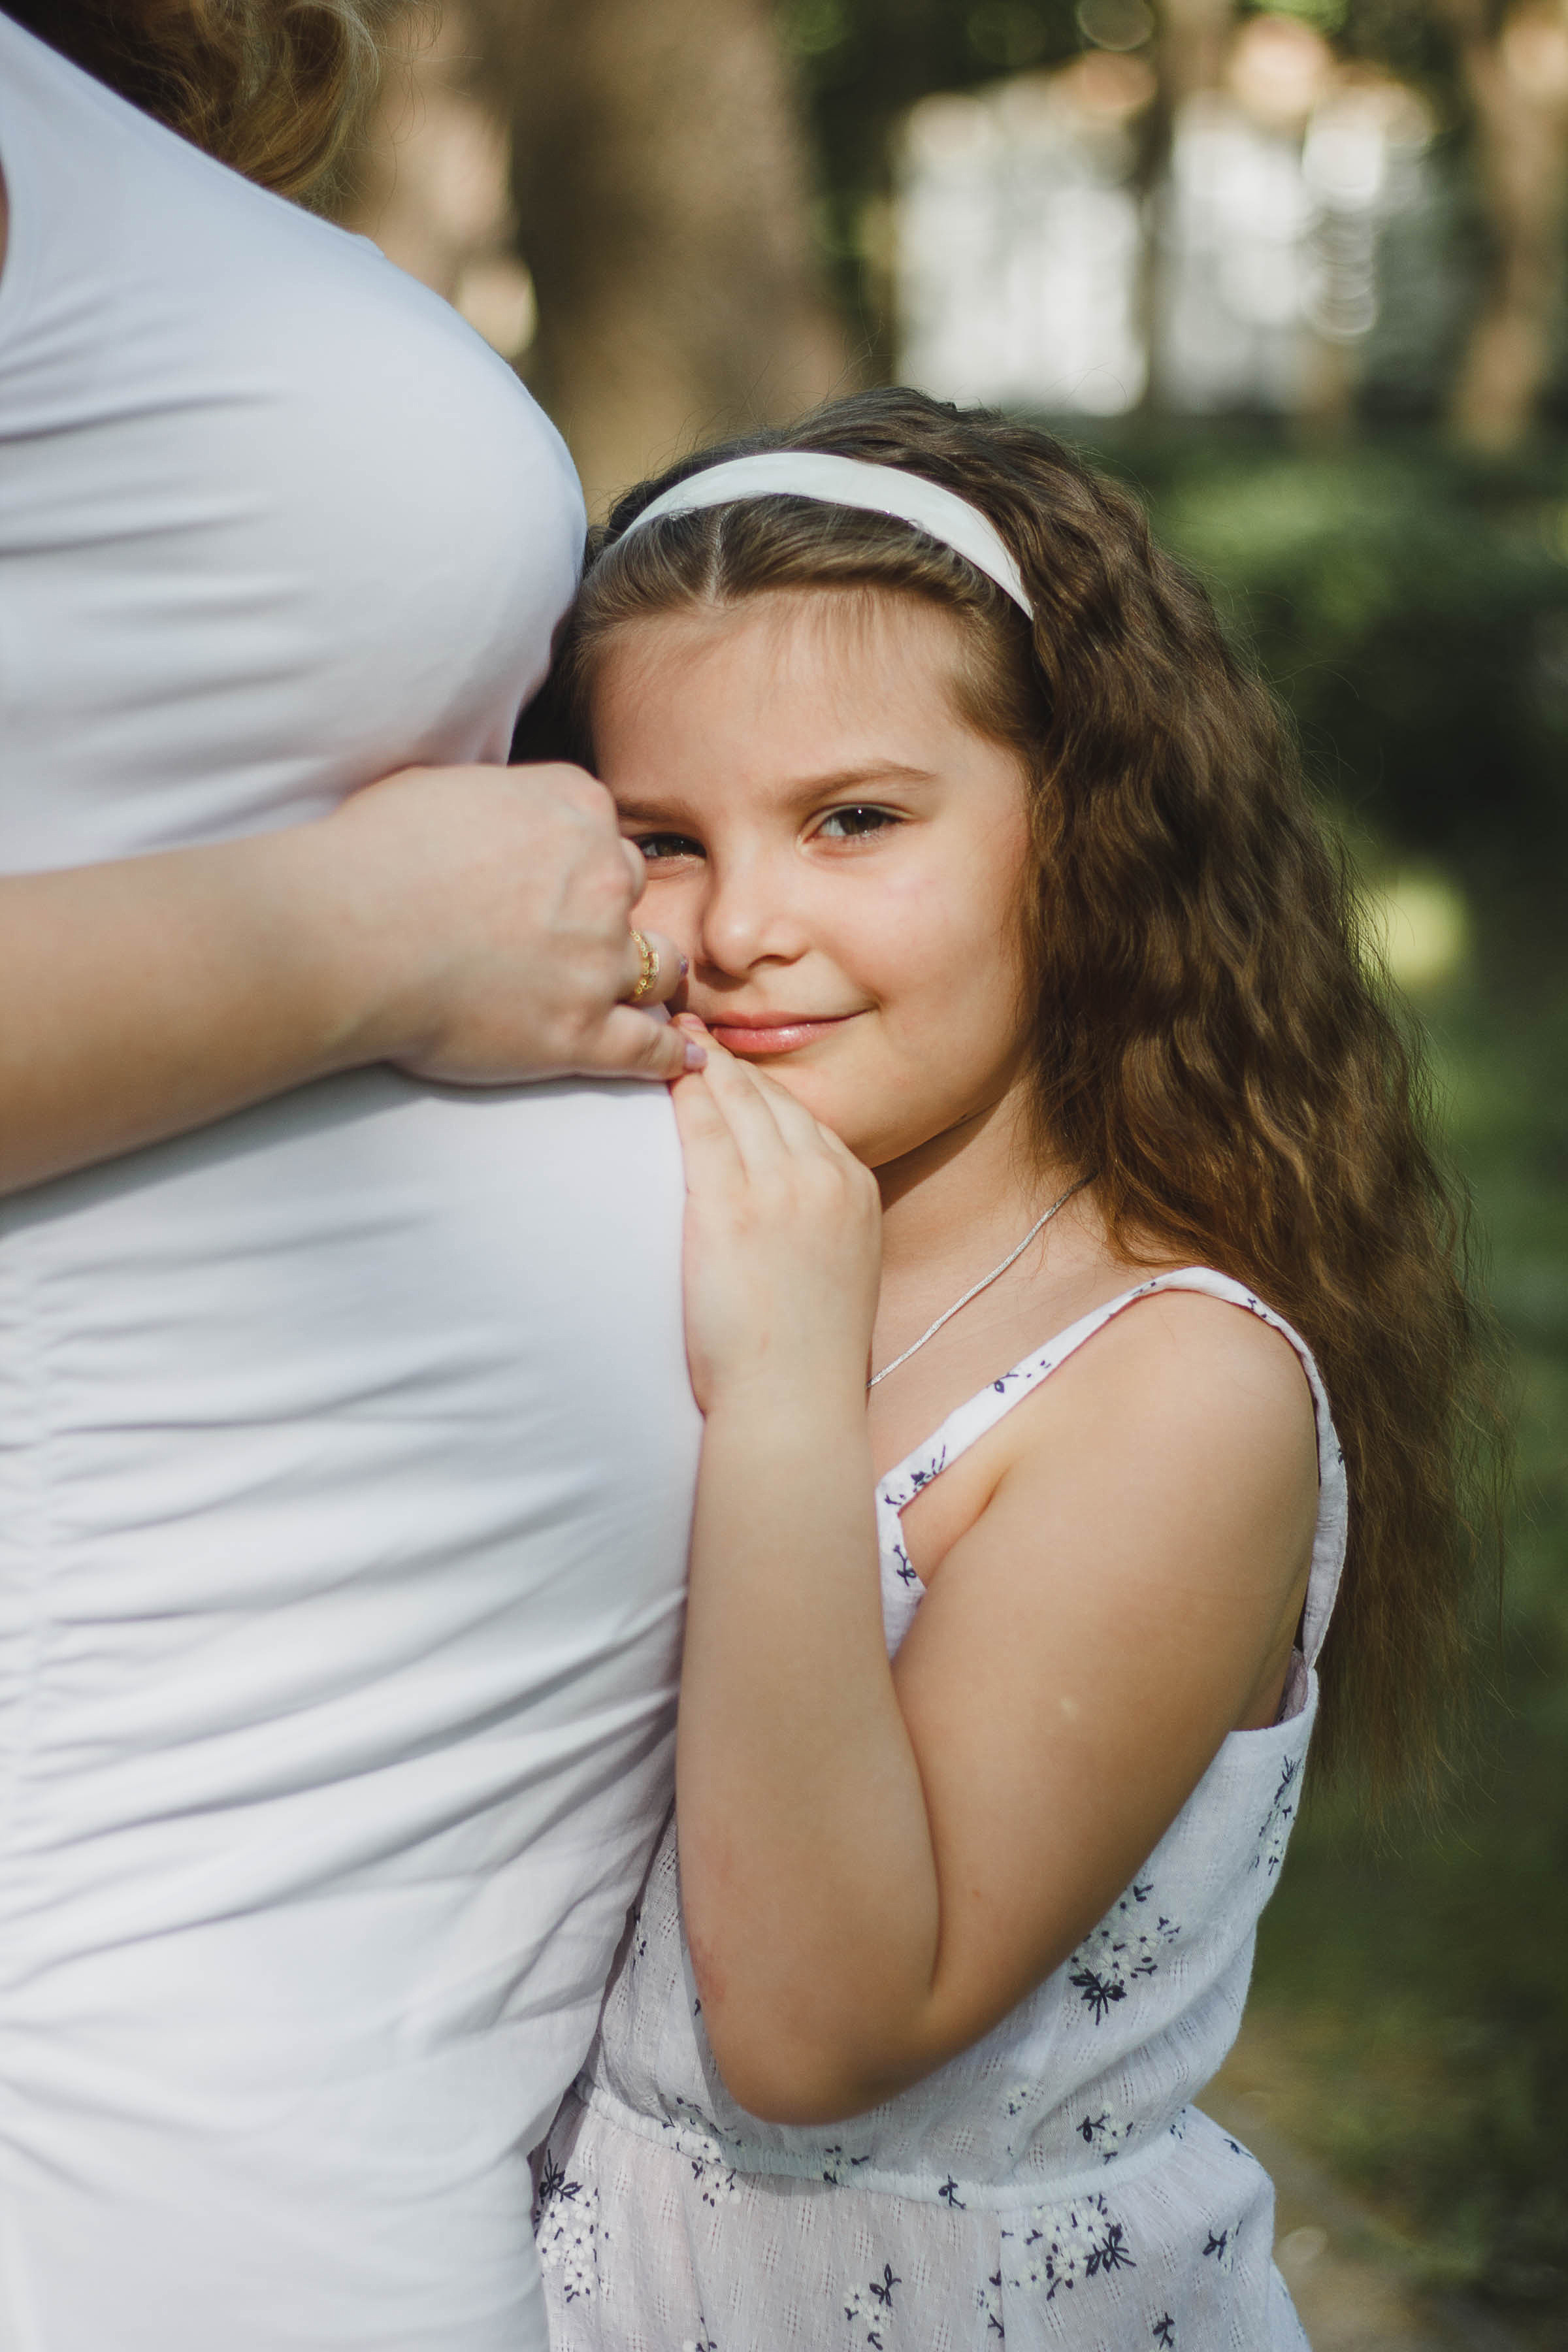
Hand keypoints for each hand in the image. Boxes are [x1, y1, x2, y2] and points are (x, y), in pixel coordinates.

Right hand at [318, 762, 691, 1083]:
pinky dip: (668, 1053)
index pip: (602, 831)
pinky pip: (647, 1046)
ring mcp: (597, 961)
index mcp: (573, 808)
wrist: (345, 934)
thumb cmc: (373, 857)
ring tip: (646, 994)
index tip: (556, 880)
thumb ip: (500, 799)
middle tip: (574, 936)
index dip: (578, 859)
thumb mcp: (441, 788)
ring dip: (648, 978)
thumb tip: (503, 811)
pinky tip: (682, 1059)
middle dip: (610, 912)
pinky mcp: (582, 1034)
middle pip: (630, 893)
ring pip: (657, 967)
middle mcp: (601, 880)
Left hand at [670, 1025, 880, 1412]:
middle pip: (772, 1098)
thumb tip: (787, 1201)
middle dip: (731, 1062)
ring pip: (738, 1101)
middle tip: (692, 1028)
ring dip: (704, 1063)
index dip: (761, 1086)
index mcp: (856, 1188)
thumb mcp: (841, 1266)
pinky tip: (661, 1073)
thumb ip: (821, 1218)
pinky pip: (701, 1129)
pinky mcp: (731, 1208)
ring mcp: (781, 1189)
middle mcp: (826, 1177)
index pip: (804, 1116)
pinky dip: (682, 1094)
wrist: (794, 1401)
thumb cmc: (806, 1351)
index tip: (731, 1066)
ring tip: (671, 1035)